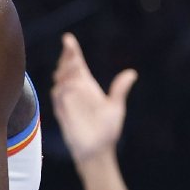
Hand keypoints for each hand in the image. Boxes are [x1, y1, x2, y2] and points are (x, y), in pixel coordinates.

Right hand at [52, 34, 134, 164]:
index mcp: (88, 86)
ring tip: (72, 66)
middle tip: (70, 50)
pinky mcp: (62, 111)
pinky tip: (67, 86)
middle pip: (67, 68)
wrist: (97, 151)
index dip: (72, 52)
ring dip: (64, 72)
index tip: (68, 39)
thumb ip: (119, 89)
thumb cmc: (107, 130)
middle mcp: (76, 90)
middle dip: (67, 58)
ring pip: (60, 80)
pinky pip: (58, 97)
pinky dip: (61, 89)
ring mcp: (67, 100)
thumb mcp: (116, 107)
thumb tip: (132, 73)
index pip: (78, 64)